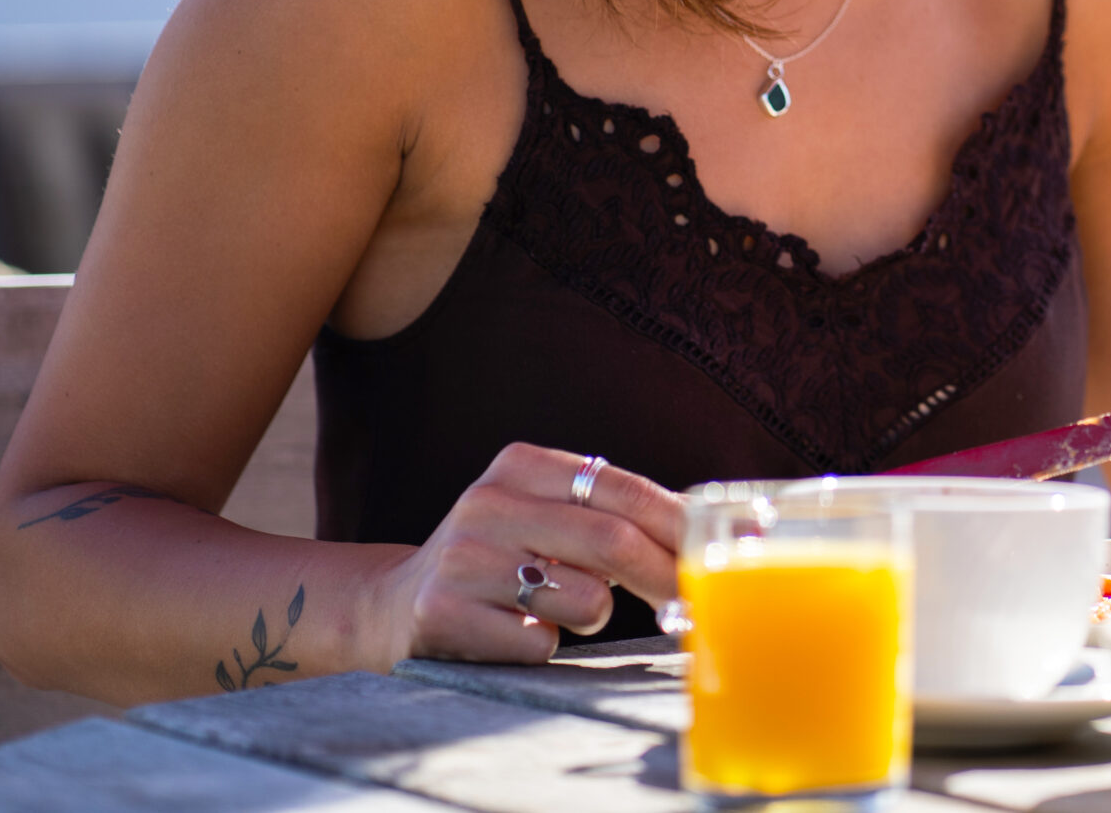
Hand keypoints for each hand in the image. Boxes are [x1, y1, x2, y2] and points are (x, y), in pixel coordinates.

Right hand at [367, 444, 682, 665]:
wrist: (392, 607)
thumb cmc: (499, 562)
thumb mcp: (542, 516)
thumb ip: (608, 514)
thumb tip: (711, 530)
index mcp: (520, 465)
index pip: (622, 490)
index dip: (678, 524)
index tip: (719, 552)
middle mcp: (488, 502)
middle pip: (612, 541)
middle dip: (665, 578)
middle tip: (689, 606)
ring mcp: (462, 558)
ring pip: (584, 598)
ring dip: (593, 616)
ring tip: (555, 609)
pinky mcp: (444, 614)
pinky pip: (539, 641)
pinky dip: (544, 645)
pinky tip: (511, 632)